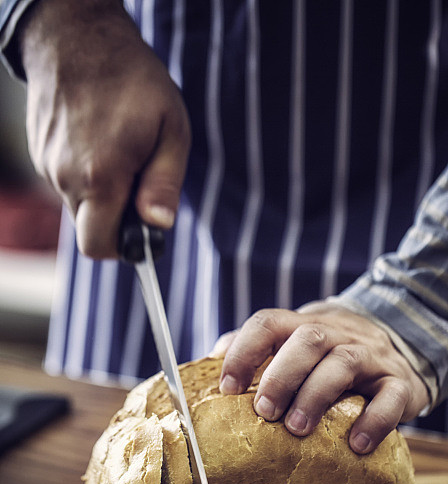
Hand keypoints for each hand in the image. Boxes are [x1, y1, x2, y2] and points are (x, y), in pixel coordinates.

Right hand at [19, 0, 190, 257]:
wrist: (77, 33)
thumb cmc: (133, 79)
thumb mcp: (170, 130)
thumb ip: (164, 184)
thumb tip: (160, 225)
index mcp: (100, 177)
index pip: (98, 246)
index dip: (122, 248)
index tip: (141, 232)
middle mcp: (65, 177)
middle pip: (88, 229)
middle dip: (114, 221)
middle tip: (136, 187)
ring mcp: (47, 165)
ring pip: (77, 204)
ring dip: (100, 193)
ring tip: (119, 152)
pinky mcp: (39, 151)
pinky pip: (65, 180)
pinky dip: (84, 173)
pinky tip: (97, 139)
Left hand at [216, 303, 429, 453]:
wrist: (405, 343)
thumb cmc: (333, 355)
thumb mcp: (298, 342)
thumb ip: (259, 348)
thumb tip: (211, 359)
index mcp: (305, 325)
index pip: (269, 323)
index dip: (244, 351)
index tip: (227, 388)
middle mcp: (338, 334)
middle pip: (308, 339)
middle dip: (281, 375)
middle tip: (264, 412)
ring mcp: (371, 356)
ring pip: (344, 363)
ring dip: (316, 395)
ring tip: (297, 429)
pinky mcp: (402, 383)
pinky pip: (392, 396)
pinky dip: (374, 421)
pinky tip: (356, 444)